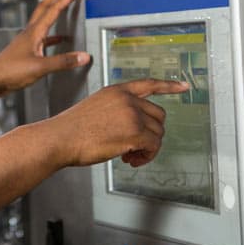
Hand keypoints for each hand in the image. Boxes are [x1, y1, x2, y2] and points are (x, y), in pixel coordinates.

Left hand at [0, 0, 89, 95]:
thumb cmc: (10, 72)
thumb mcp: (40, 67)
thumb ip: (63, 62)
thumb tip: (83, 56)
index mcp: (34, 32)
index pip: (53, 10)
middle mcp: (29, 33)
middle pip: (44, 7)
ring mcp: (26, 41)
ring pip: (42, 20)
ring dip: (53, 10)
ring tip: (63, 6)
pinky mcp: (25, 51)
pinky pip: (42, 37)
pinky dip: (53, 35)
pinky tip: (58, 40)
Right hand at [48, 78, 188, 167]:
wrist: (60, 138)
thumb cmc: (72, 128)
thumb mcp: (96, 107)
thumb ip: (117, 110)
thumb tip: (134, 128)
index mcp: (117, 90)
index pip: (149, 84)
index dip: (169, 86)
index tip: (183, 87)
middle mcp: (127, 99)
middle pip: (158, 115)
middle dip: (151, 132)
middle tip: (137, 146)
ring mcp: (132, 115)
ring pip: (157, 133)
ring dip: (148, 147)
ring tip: (131, 156)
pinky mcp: (135, 133)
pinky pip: (153, 146)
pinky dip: (146, 156)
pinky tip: (131, 160)